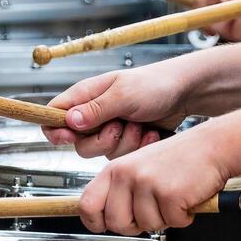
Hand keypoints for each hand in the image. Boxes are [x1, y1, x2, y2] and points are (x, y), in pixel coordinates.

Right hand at [42, 58, 194, 159]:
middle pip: (77, 143)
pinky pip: (120, 157)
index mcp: (86, 95)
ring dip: (124, 143)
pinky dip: (136, 148)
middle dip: (101, 141)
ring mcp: (108, 129)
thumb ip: (96, 109)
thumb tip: (69, 121)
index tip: (69, 138)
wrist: (186, 94)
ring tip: (140, 126)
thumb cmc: (155, 84)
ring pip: (101, 153)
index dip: (55, 130)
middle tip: (119, 126)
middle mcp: (93, 113)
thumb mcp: (124, 94)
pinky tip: (149, 134)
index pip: (53, 114)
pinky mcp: (124, 141)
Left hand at [79, 127, 230, 234]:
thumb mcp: (139, 168)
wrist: (213, 146)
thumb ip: (120, 191)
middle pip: (117, 223)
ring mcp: (147, 183)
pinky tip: (186, 198)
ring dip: (165, 219)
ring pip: (146, 226)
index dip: (94, 222)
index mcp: (116, 169)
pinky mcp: (169, 193)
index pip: (87, 204)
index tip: (104, 225)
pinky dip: (183, 217)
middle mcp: (127, 174)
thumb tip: (107, 219)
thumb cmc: (179, 160)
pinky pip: (172, 222)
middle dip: (137, 225)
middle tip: (153, 211)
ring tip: (173, 198)